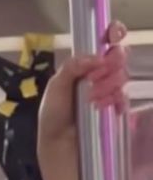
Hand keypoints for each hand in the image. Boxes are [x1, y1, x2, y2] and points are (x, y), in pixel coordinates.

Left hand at [39, 20, 127, 147]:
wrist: (59, 146)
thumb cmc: (53, 116)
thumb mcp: (56, 88)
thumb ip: (72, 67)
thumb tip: (96, 56)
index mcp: (85, 63)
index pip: (105, 39)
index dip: (114, 32)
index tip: (113, 37)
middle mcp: (100, 73)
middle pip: (119, 55)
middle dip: (111, 64)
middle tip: (96, 78)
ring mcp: (110, 91)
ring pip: (122, 76)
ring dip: (108, 86)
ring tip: (92, 101)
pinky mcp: (116, 109)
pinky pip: (125, 98)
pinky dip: (116, 101)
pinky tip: (104, 108)